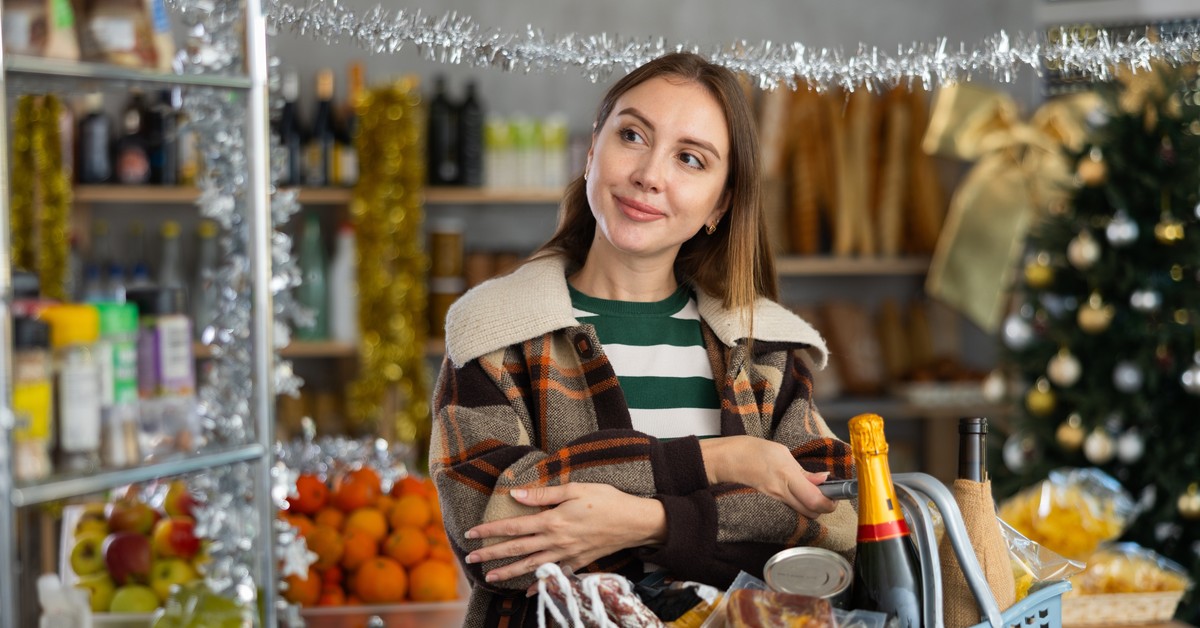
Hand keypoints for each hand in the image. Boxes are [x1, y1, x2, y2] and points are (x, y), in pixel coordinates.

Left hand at [463, 483, 664, 583]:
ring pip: (531, 566)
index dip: (490, 531)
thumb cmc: (607, 499)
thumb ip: (543, 493)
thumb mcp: (575, 488)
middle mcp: (556, 541)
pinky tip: (528, 591)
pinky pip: (554, 576)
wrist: (635, 522)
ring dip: (509, 572)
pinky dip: (540, 585)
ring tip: (490, 577)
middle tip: (470, 559)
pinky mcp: (578, 562)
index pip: (513, 526)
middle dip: (492, 554)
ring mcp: (567, 555)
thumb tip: (515, 495)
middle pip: (517, 549)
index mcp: (553, 520)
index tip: (471, 534)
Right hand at [700, 435, 834, 517]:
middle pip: (812, 512)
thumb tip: (823, 479)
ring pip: (802, 513)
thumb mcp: (782, 453)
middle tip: (825, 494)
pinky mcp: (769, 504)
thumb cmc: (752, 451)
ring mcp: (774, 501)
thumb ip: (803, 470)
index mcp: (786, 476)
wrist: (727, 460)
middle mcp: (781, 492)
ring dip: (811, 507)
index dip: (830, 502)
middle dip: (823, 506)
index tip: (834, 495)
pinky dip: (799, 506)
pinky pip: (791, 511)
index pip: (816, 500)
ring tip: (811, 493)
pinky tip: (797, 495)